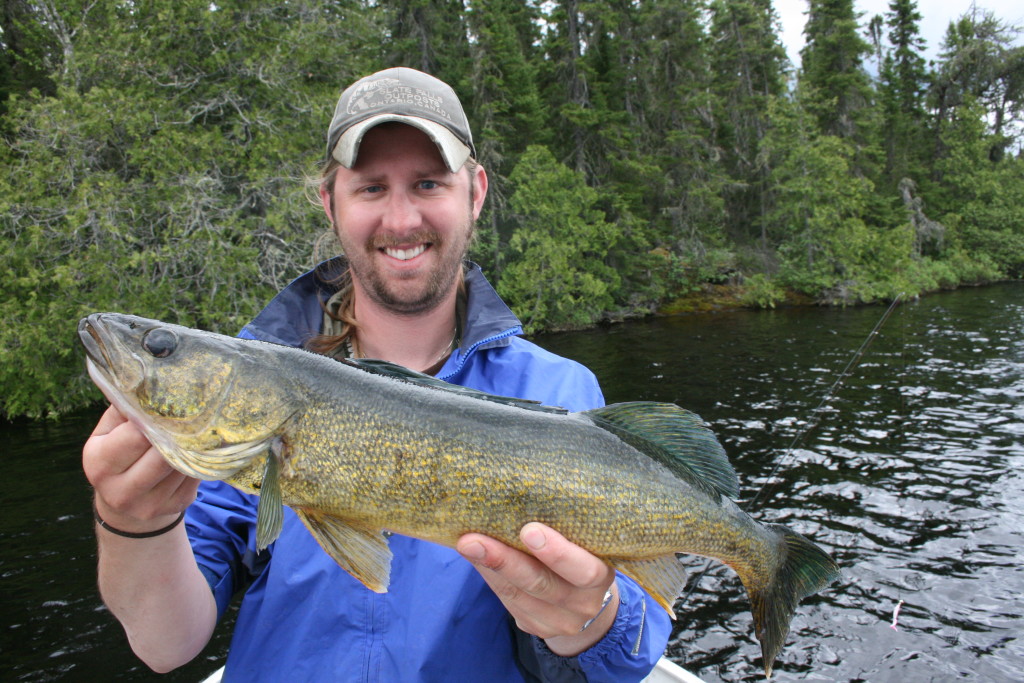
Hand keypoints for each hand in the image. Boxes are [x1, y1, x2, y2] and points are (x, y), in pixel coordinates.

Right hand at [83, 405, 198, 532]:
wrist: (124, 502)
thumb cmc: (118, 454)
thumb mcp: (108, 432)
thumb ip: (124, 410)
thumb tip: (149, 383)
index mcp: (99, 464)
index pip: (134, 437)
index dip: (154, 419)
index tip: (169, 404)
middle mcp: (120, 490)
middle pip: (161, 455)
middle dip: (177, 433)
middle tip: (191, 413)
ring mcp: (149, 504)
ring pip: (181, 466)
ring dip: (192, 446)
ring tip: (197, 428)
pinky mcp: (174, 507)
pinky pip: (194, 477)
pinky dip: (198, 460)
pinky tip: (197, 448)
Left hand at [457, 522, 618, 656]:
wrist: (585, 597)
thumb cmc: (582, 553)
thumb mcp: (584, 542)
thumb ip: (565, 526)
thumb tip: (520, 493)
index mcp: (601, 574)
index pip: (584, 570)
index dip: (558, 553)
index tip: (529, 530)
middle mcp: (583, 603)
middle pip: (542, 585)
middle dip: (506, 561)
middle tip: (475, 540)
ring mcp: (559, 621)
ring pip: (517, 594)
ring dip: (487, 567)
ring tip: (465, 543)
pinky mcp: (536, 626)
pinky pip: (508, 601)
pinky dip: (489, 576)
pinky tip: (474, 556)